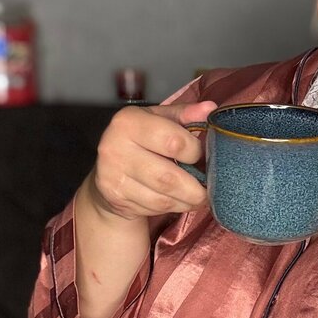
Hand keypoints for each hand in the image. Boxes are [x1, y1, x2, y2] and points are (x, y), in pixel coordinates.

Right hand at [88, 100, 217, 220]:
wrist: (107, 172)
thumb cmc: (140, 140)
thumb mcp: (159, 119)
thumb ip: (184, 114)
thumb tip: (210, 110)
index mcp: (129, 121)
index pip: (174, 142)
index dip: (194, 152)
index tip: (199, 155)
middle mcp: (115, 147)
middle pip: (168, 178)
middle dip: (195, 188)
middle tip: (207, 188)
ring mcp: (113, 176)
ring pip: (162, 199)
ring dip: (186, 201)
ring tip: (196, 196)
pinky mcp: (117, 198)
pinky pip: (154, 208)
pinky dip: (172, 207)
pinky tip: (176, 200)